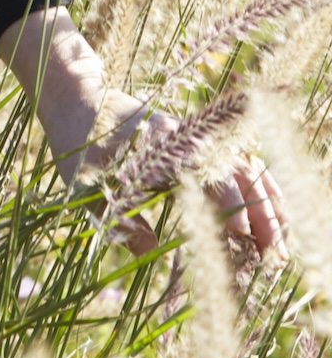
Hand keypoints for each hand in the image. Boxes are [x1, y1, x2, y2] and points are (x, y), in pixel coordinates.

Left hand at [0, 10, 287, 258]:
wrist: (77, 98)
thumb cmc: (78, 146)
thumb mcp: (89, 189)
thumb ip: (120, 221)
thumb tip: (149, 254)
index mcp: (163, 151)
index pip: (208, 183)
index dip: (230, 211)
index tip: (242, 241)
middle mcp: (186, 141)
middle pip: (238, 178)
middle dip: (261, 218)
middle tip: (274, 258)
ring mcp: (196, 139)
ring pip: (246, 170)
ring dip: (268, 205)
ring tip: (281, 245)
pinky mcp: (198, 141)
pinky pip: (239, 162)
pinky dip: (262, 186)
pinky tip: (277, 213)